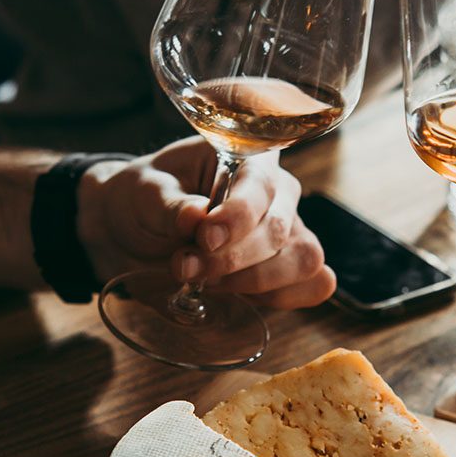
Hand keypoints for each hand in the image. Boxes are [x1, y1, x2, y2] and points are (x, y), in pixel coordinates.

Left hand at [77, 137, 335, 308]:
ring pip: (304, 260)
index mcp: (247, 158)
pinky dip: (282, 298)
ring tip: (206, 280)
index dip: (239, 217)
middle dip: (233, 258)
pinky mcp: (291, 266)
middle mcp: (279, 193)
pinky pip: (316, 285)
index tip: (205, 239)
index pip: (261, 186)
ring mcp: (292, 231)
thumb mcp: (143, 190)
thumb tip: (196, 216)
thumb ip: (168, 203)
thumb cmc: (145, 199)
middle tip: (185, 266)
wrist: (139, 229)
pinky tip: (239, 293)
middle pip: (282, 230)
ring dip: (254, 282)